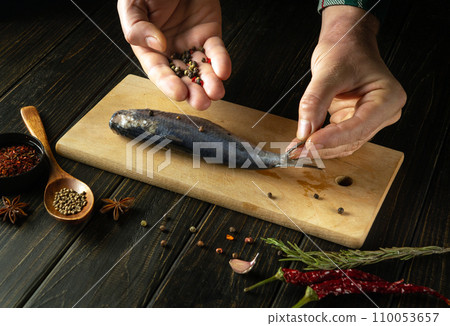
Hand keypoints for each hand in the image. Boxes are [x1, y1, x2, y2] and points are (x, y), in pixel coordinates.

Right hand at [117, 0, 230, 109]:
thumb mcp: (132, 4)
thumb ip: (137, 26)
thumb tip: (158, 45)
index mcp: (149, 47)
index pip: (158, 71)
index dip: (169, 84)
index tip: (179, 93)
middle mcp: (170, 50)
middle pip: (182, 77)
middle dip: (193, 91)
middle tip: (201, 102)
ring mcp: (191, 44)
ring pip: (201, 69)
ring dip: (210, 83)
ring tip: (216, 92)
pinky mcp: (209, 34)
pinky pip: (216, 51)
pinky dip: (221, 61)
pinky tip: (223, 71)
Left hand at [289, 6, 405, 158]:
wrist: (346, 43)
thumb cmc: (345, 50)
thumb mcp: (327, 72)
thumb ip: (314, 101)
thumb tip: (304, 130)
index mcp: (388, 98)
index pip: (360, 126)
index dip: (333, 138)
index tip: (310, 143)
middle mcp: (383, 113)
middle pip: (352, 139)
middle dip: (323, 146)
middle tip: (296, 151)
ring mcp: (370, 120)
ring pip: (344, 144)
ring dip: (320, 149)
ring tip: (295, 150)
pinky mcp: (354, 123)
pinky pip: (337, 139)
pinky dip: (320, 143)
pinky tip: (302, 144)